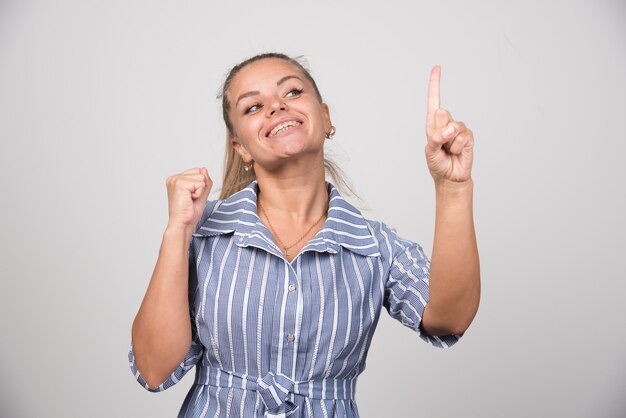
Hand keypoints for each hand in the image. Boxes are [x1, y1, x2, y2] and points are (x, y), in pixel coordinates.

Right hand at [165, 167, 211, 232]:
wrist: (183, 224)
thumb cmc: (189, 213)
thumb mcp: (201, 194)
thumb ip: (204, 181)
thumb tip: (204, 169)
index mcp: (176, 179)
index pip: (198, 171)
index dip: (200, 185)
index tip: (191, 197)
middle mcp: (174, 178)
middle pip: (200, 172)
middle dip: (200, 188)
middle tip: (190, 200)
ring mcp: (176, 180)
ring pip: (201, 177)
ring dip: (200, 191)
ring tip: (189, 200)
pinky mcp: (180, 184)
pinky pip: (200, 184)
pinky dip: (199, 194)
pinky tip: (189, 200)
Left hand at [425, 66, 473, 183]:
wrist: (450, 177)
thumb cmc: (438, 163)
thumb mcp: (430, 151)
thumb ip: (435, 139)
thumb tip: (448, 130)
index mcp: (433, 123)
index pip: (434, 100)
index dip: (435, 83)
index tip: (437, 67)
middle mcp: (446, 122)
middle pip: (442, 114)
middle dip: (439, 130)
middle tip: (440, 144)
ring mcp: (458, 128)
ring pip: (452, 128)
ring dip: (448, 142)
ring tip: (448, 150)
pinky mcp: (468, 136)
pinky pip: (461, 138)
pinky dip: (456, 147)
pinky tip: (456, 152)